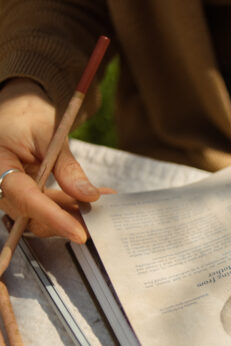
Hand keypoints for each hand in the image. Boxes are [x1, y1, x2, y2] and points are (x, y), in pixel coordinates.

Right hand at [0, 78, 102, 240]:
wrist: (17, 112)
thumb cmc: (27, 116)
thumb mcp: (48, 133)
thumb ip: (66, 166)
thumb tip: (88, 196)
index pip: (25, 198)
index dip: (53, 217)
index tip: (78, 233)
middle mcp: (1, 186)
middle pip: (33, 216)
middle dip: (68, 221)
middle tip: (100, 220)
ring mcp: (13, 195)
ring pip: (43, 217)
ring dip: (74, 214)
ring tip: (106, 203)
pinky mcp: (26, 197)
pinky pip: (49, 208)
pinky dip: (72, 205)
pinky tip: (97, 197)